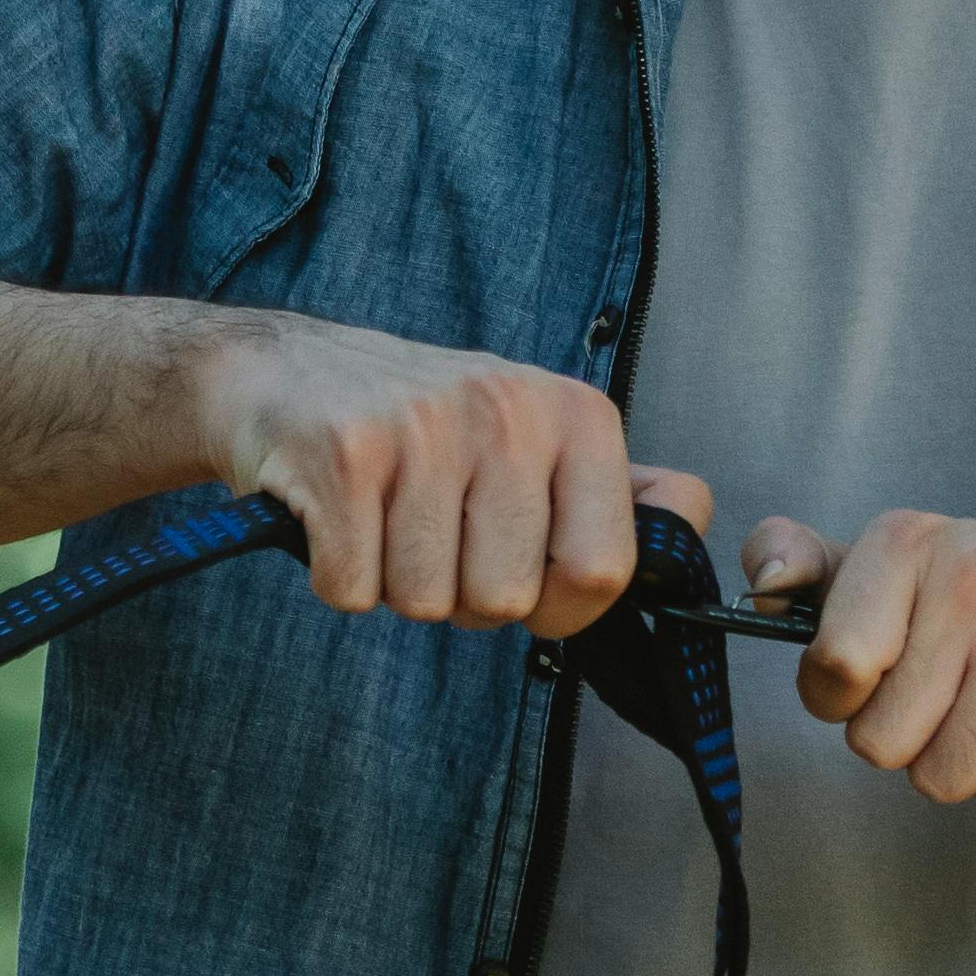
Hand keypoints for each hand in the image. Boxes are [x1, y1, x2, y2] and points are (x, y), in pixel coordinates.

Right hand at [187, 311, 712, 639]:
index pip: (602, 571)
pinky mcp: (342, 456)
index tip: (524, 574)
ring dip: (396, 583)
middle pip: (506, 599)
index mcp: (574, 414)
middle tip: (431, 530)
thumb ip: (618, 490)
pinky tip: (336, 517)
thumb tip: (692, 517)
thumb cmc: (423, 424)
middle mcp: (507, 411)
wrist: (282, 372)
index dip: (559, 604)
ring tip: (384, 515)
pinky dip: (337, 576)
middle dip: (462, 594)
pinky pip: (353, 591)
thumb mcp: (537, 433)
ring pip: (427, 603)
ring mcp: (423, 428)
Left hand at [748, 509, 975, 822]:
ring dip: (974, 768)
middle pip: (879, 741)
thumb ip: (825, 572)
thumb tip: (760, 577)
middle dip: (917, 741)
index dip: (848, 696)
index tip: (888, 675)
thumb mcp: (920, 571)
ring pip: (940, 778)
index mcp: (918, 540)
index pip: (828, 663)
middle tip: (971, 698)